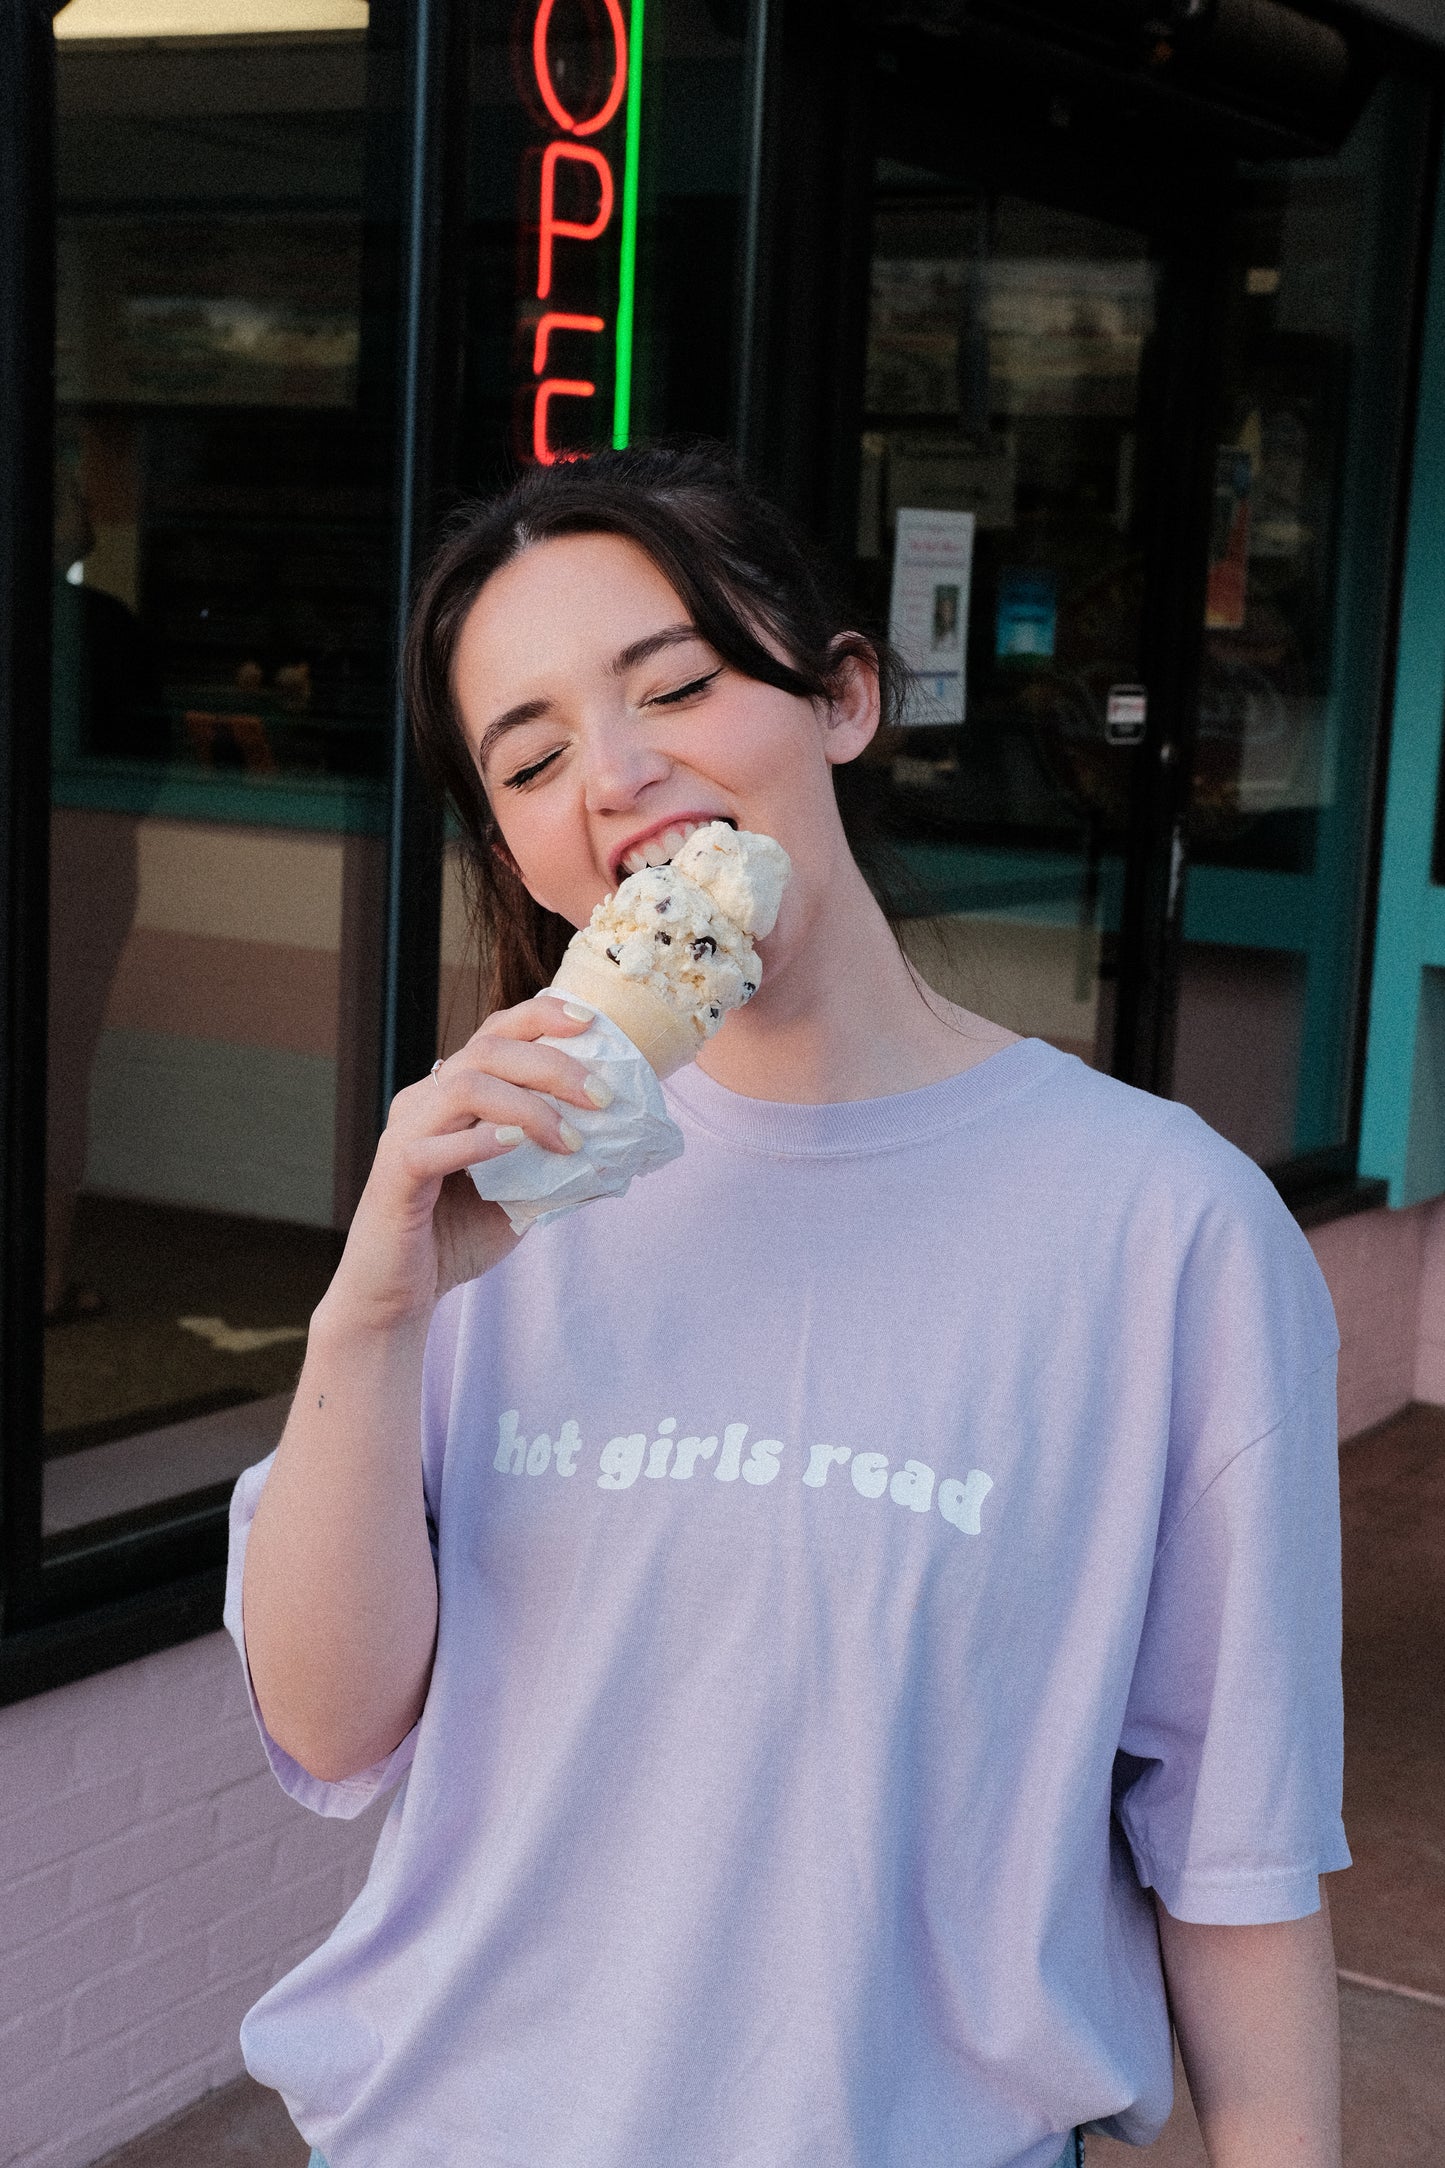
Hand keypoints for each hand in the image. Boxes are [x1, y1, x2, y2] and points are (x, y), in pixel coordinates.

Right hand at [324, 995, 604, 1328]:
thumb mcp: (520, 1197)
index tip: (589, 1023)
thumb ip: (556, 1168)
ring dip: (529, 1107)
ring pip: (465, 1087)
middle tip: (601, 1097)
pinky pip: (433, 1147)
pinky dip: (480, 1141)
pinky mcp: (395, 1175)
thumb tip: (621, 1154)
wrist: (398, 1297)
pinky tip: (517, 1146)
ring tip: (570, 1140)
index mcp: (451, 1095)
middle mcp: (424, 1102)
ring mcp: (405, 1134)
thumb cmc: (454, 1239)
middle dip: (553, 1065)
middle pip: (488, 1050)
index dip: (540, 1016)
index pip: (495, 1033)